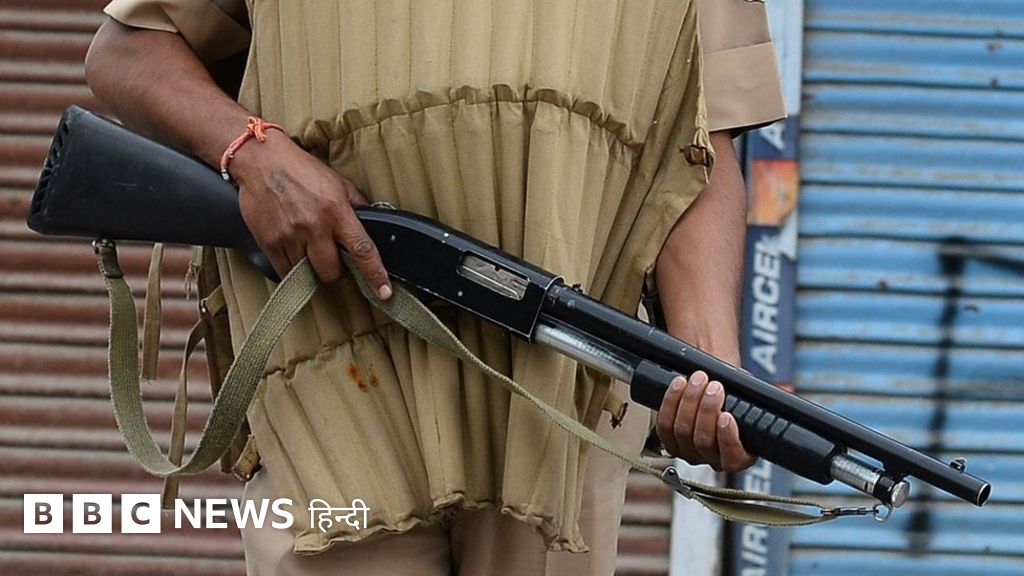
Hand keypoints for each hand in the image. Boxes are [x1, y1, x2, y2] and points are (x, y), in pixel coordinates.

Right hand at [230, 131, 391, 298]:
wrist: (261, 160)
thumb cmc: (301, 170)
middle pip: (331, 272)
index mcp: (336, 211)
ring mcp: (290, 236)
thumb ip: (356, 206)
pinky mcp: (269, 242)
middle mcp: (314, 226)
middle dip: (335, 272)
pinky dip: (292, 268)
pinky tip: (293, 251)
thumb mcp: (338, 183)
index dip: (375, 274)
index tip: (383, 292)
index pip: (362, 249)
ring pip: (307, 275)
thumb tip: (373, 224)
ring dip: (311, 269)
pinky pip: (285, 271)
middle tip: (332, 260)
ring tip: (308, 249)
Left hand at [656, 370, 755, 472]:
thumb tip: (760, 393)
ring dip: (689, 401)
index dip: (727, 438)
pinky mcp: (670, 442)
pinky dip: (671, 402)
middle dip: (707, 409)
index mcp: (738, 459)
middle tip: (714, 386)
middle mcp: (712, 460)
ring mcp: (688, 453)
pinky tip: (679, 384)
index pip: (731, 459)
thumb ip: (753, 406)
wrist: (718, 398)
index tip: (727, 415)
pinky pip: (665, 426)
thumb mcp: (752, 406)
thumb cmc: (738, 404)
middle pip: (703, 441)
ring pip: (682, 431)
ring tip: (698, 379)